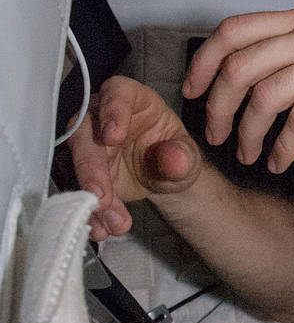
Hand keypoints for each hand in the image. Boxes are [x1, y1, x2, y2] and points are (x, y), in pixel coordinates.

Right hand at [67, 77, 203, 240]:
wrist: (165, 176)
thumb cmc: (174, 152)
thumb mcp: (187, 155)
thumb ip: (182, 155)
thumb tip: (174, 160)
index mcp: (131, 98)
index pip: (116, 93)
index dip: (112, 112)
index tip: (112, 136)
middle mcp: (102, 116)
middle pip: (85, 135)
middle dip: (91, 169)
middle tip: (102, 197)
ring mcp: (88, 145)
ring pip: (78, 167)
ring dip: (91, 198)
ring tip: (112, 222)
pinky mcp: (83, 171)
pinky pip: (79, 190)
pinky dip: (91, 212)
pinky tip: (102, 229)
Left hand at [182, 6, 293, 171]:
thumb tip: (266, 72)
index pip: (234, 30)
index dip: (203, 62)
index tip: (194, 93)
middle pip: (240, 65)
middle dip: (216, 107)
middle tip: (215, 137)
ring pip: (266, 94)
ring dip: (247, 133)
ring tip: (248, 157)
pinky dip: (283, 145)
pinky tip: (281, 162)